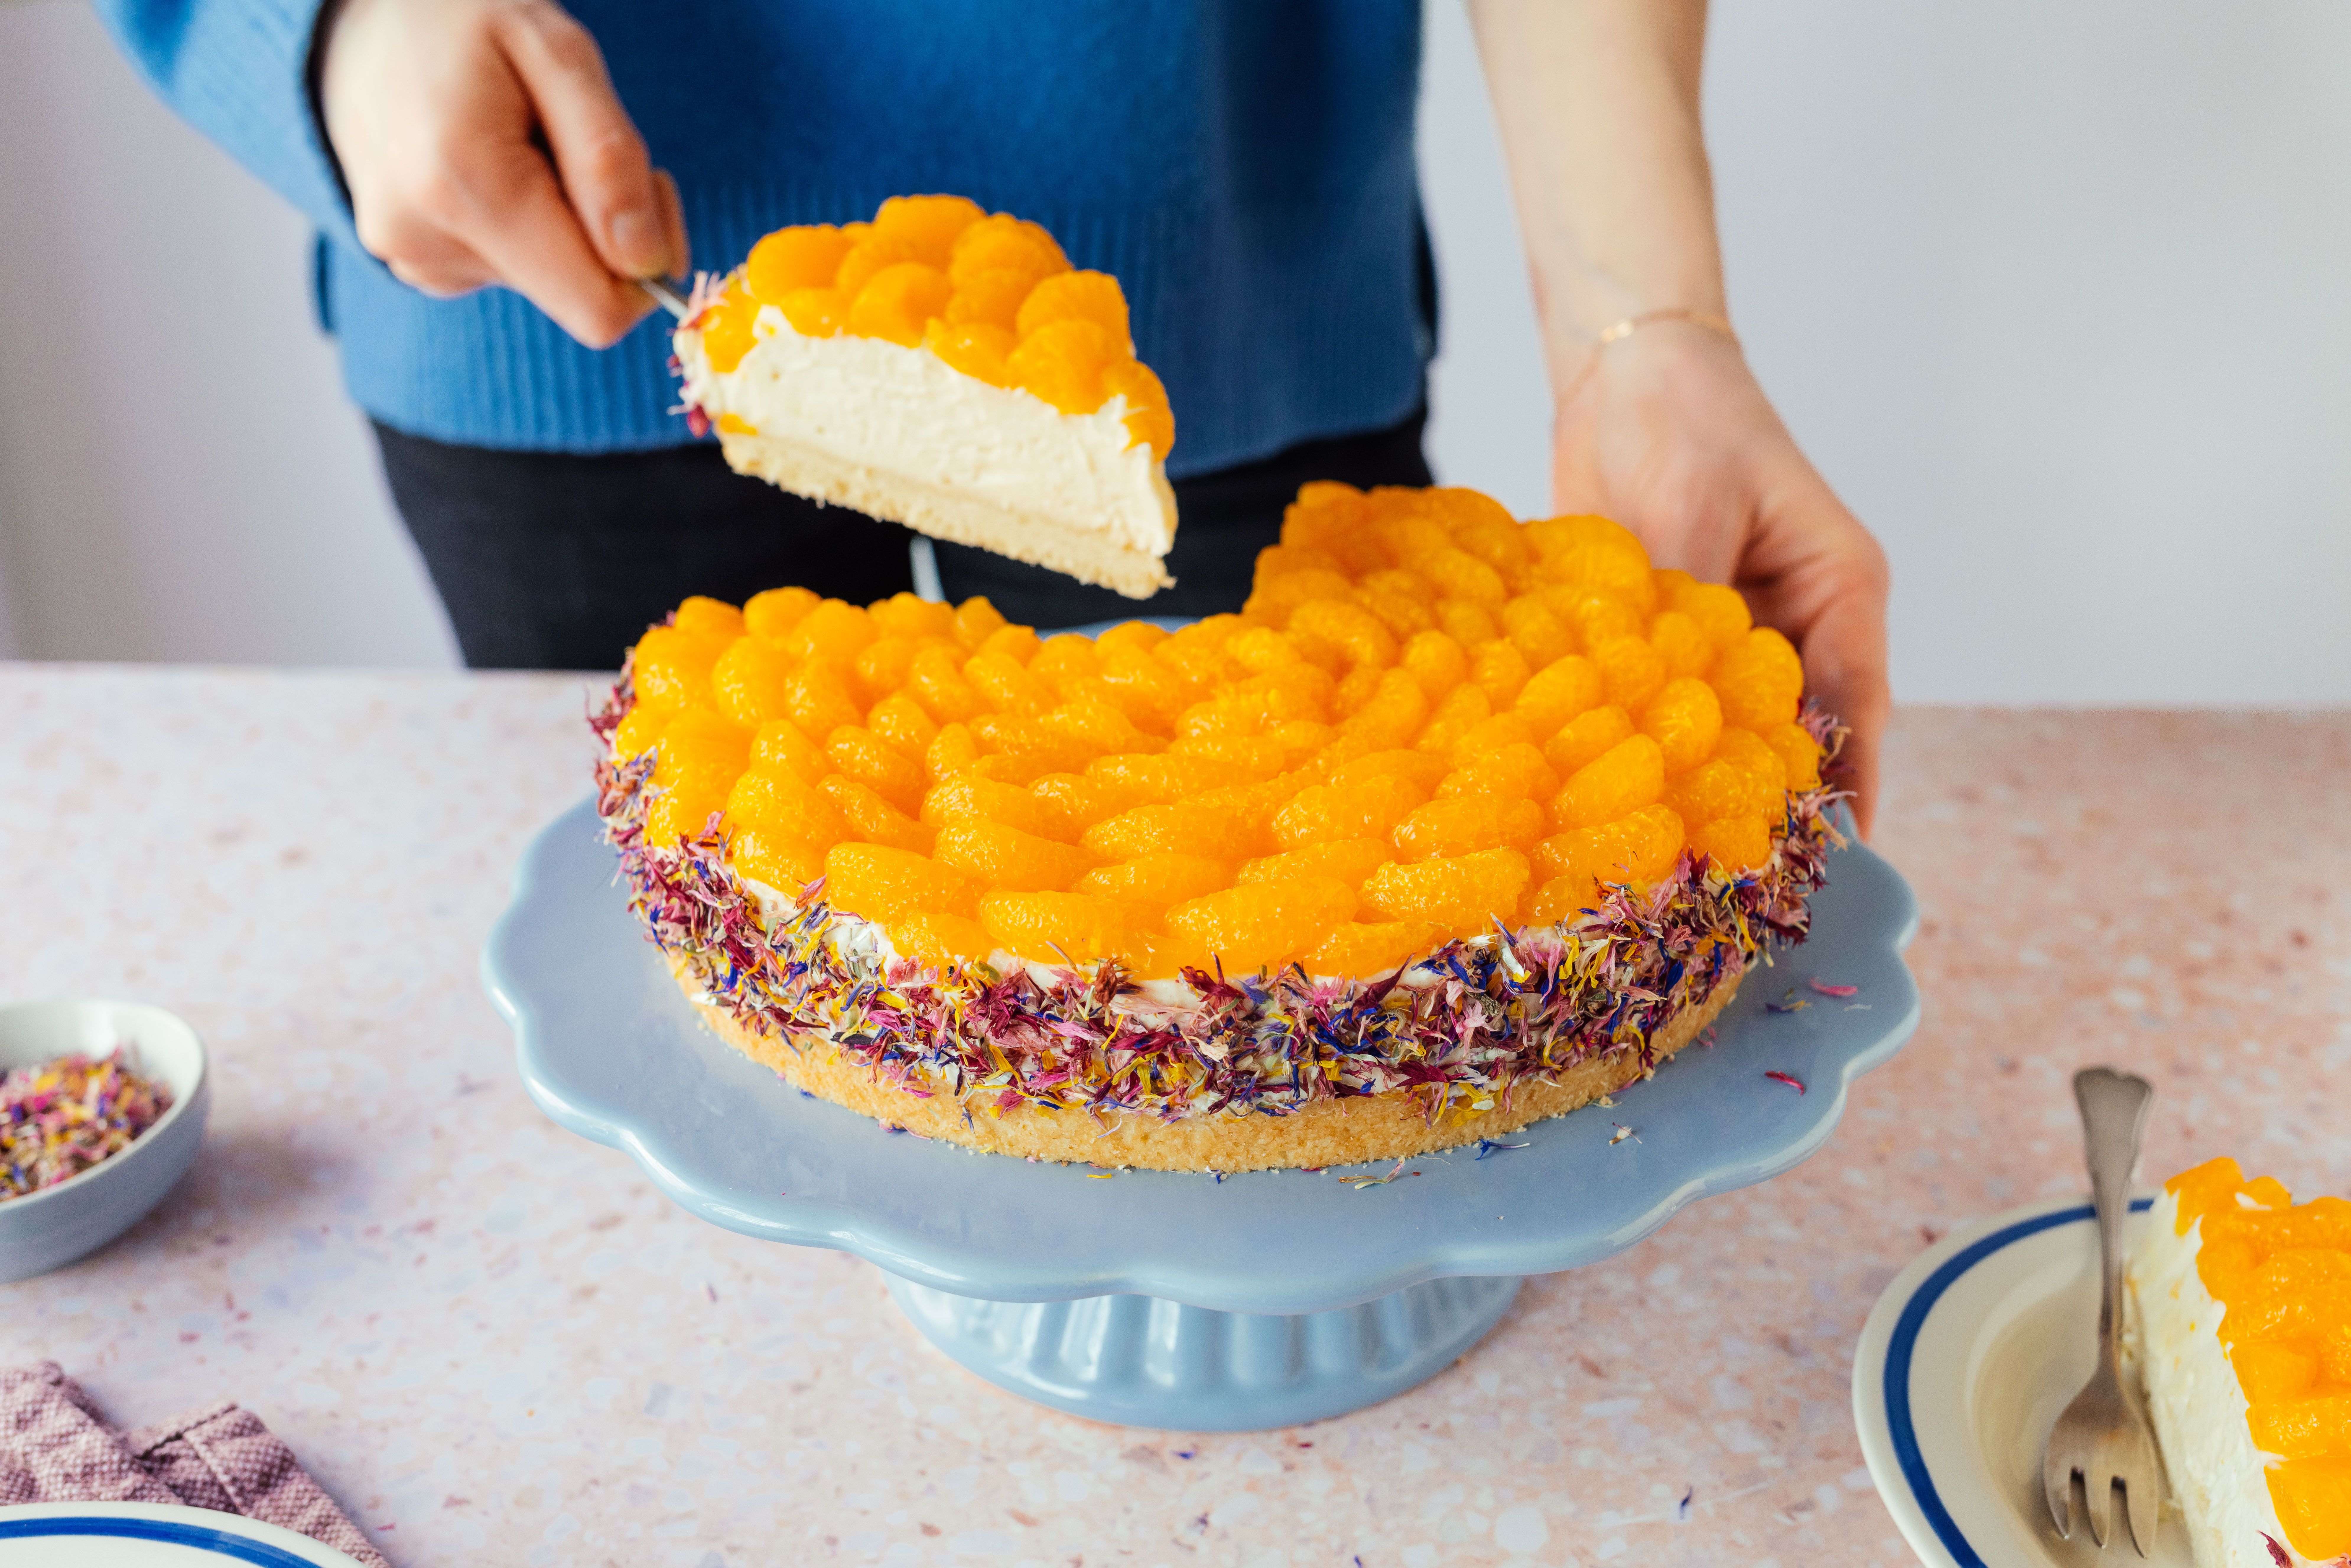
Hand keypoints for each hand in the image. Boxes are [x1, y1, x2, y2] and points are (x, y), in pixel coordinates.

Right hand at [318, 0, 687, 347]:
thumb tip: (645, 262)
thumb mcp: (558, 54)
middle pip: (579, 295)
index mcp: (465, 185)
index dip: (649, 266)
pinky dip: (525, 224)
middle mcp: (428, 241)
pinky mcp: (416, 264)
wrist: (364, 24)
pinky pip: (509, 268)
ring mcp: (415, 260)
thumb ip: (608, 161)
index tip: (649, 189)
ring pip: (546, 280)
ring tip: (519, 140)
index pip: (599, 309)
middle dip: (607, 234)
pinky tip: (491, 164)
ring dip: (561, 219)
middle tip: (583, 144)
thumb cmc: (465, 23)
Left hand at [1550, 323, 1891, 833]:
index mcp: (1838, 592)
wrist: (1623, 374)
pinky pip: (1676, 706)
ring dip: (1707, 781)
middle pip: (1799, 732)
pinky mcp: (1678, 637)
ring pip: (1736, 729)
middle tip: (1736, 884)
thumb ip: (1687, 613)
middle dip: (1770, 801)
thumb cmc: (1679, 422)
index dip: (1841, 787)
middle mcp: (1800, 623)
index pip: (1854, 709)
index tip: (1824, 858)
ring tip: (1679, 860)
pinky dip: (1656, 746)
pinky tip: (1623, 796)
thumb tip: (1669, 707)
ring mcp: (1738, 633)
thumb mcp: (1686, 515)